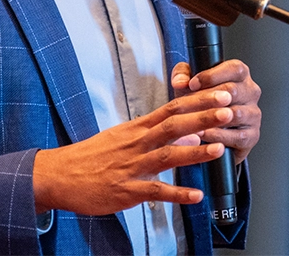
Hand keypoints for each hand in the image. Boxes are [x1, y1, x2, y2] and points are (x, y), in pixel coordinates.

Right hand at [33, 90, 232, 214]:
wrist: (60, 174)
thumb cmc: (93, 155)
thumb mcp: (124, 136)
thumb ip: (155, 132)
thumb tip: (189, 130)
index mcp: (138, 128)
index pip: (172, 107)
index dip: (198, 100)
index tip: (220, 93)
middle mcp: (137, 143)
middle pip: (174, 125)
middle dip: (202, 118)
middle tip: (228, 110)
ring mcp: (132, 166)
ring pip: (167, 155)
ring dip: (195, 152)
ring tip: (219, 148)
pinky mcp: (126, 191)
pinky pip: (155, 191)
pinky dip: (177, 193)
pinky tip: (196, 196)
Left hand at [171, 59, 260, 164]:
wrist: (210, 129)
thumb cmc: (203, 101)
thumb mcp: (190, 83)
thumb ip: (182, 75)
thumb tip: (180, 82)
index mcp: (240, 73)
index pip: (233, 68)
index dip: (211, 75)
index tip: (192, 84)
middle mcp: (251, 91)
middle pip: (233, 90)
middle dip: (208, 98)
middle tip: (191, 105)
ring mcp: (254, 114)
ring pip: (236, 114)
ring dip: (213, 118)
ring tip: (194, 121)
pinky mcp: (252, 135)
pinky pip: (237, 136)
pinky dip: (218, 136)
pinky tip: (204, 134)